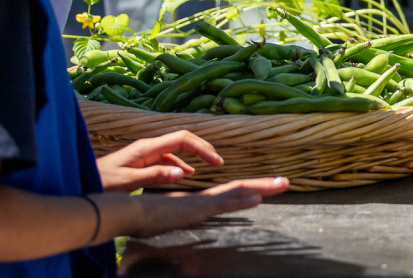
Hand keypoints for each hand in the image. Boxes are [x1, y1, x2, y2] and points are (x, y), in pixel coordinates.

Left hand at [96, 131, 223, 192]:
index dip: (202, 147)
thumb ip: (155, 176)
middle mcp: (149, 146)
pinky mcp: (143, 162)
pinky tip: (187, 174)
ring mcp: (146, 153)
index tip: (216, 161)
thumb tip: (185, 174)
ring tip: (209, 167)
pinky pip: (169, 159)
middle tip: (219, 162)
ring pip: (177, 149)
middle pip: (183, 140)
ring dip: (195, 156)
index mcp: (148, 147)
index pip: (183, 139)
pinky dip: (182, 165)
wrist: (81, 181)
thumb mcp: (128, 182)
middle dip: (203, 148)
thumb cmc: (101, 182)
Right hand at [116, 177, 290, 241]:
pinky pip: (222, 204)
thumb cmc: (145, 218)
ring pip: (237, 192)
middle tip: (285, 181)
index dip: (250, 189)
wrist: (127, 211)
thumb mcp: (172, 221)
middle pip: (240, 188)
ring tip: (282, 184)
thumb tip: (194, 230)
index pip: (231, 192)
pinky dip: (241, 201)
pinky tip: (257, 199)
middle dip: (264, 185)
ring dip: (261, 188)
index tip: (268, 187)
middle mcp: (204, 199)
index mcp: (201, 201)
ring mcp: (201, 203)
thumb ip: (185, 221)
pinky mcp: (195, 210)